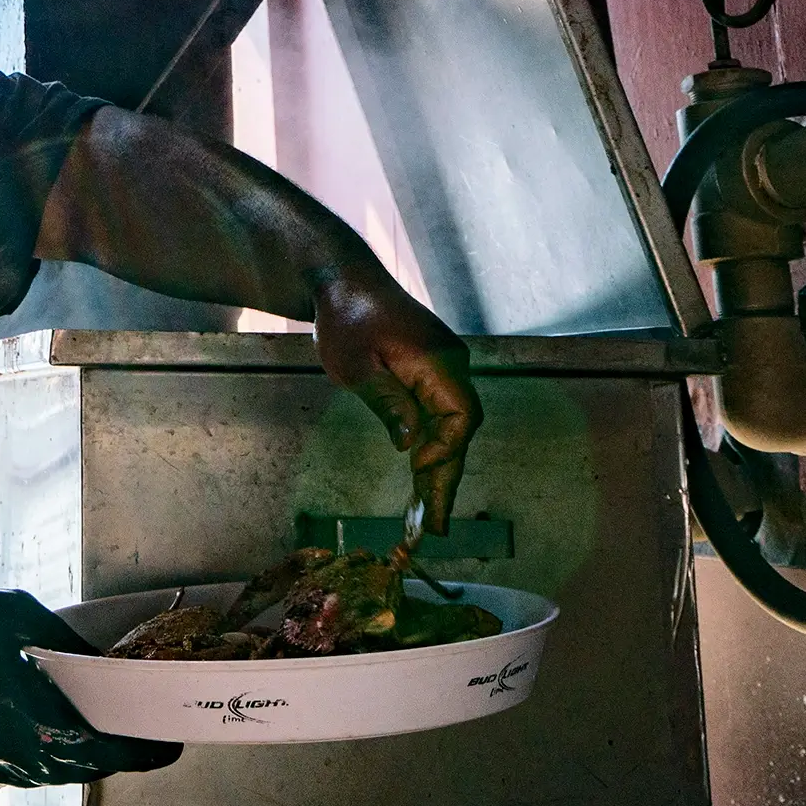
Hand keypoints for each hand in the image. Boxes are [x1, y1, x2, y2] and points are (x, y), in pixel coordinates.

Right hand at [0, 586, 180, 787]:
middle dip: (117, 754)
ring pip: (54, 774)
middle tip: (143, 735)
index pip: (102, 752)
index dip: (141, 753)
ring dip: (85, 757)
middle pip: (83, 769)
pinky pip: (26, 767)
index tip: (168, 745)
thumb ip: (59, 642)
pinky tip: (57, 730)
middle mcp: (16, 758)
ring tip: (107, 731)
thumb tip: (94, 660)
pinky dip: (52, 754)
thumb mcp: (13, 615)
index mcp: (31, 725)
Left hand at [310, 266, 481, 532]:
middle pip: (460, 428)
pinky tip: (422, 476)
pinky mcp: (432, 370)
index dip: (444, 449)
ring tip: (429, 514)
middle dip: (446, 475)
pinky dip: (432, 444)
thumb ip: (389, 405)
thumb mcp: (357, 367)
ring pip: (451, 425)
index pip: (461, 416)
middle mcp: (450, 364)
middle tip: (433, 525)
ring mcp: (443, 367)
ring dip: (439, 465)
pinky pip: (439, 413)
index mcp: (436, 361)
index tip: (415, 469)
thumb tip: (412, 446)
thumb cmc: (346, 318)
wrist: (344, 279)